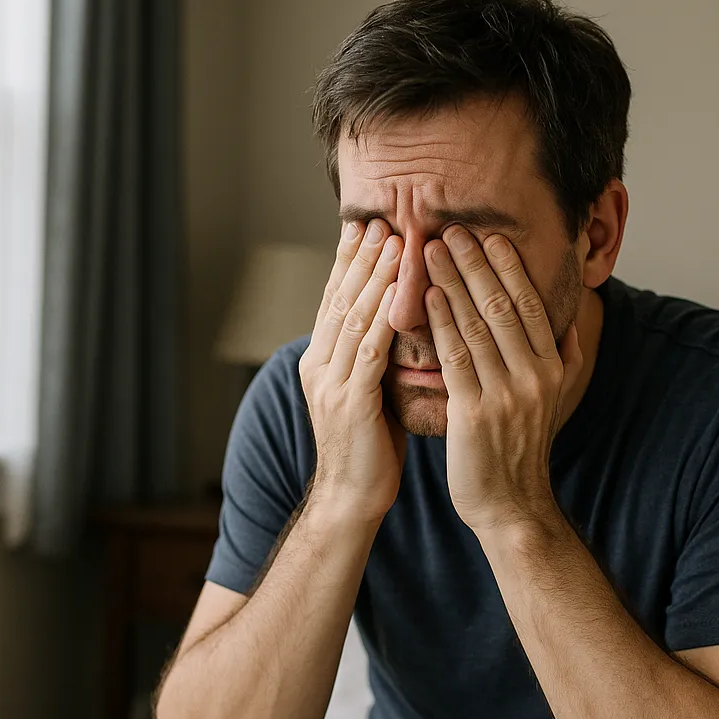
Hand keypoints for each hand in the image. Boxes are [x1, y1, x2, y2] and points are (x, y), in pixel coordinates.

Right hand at [299, 220, 405, 522]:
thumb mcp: (370, 394)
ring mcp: (330, 384)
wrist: (351, 498)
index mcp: (322, 362)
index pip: (334, 301)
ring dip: (374, 278)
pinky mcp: (349, 404)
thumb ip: (375, 358)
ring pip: (352, 318)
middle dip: (360, 258)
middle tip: (380, 220)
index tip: (367, 228)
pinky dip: (383, 318)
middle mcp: (319, 366)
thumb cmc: (370, 448)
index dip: (350, 263)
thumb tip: (397, 324)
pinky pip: (368, 352)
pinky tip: (399, 294)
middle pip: (339, 299)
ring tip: (393, 242)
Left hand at [423, 226, 581, 533]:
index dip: (509, 268)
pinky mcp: (475, 414)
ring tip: (429, 251)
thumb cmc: (521, 449)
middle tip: (450, 229)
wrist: (510, 505)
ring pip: (477, 326)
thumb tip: (569, 321)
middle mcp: (535, 377)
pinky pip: (456, 358)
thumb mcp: (554, 402)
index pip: (532, 305)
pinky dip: (440, 323)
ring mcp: (506, 395)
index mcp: (552, 369)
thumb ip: (564, 359)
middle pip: (503, 307)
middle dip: (476, 264)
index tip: (490, 236)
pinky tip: (425, 298)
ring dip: (451, 283)